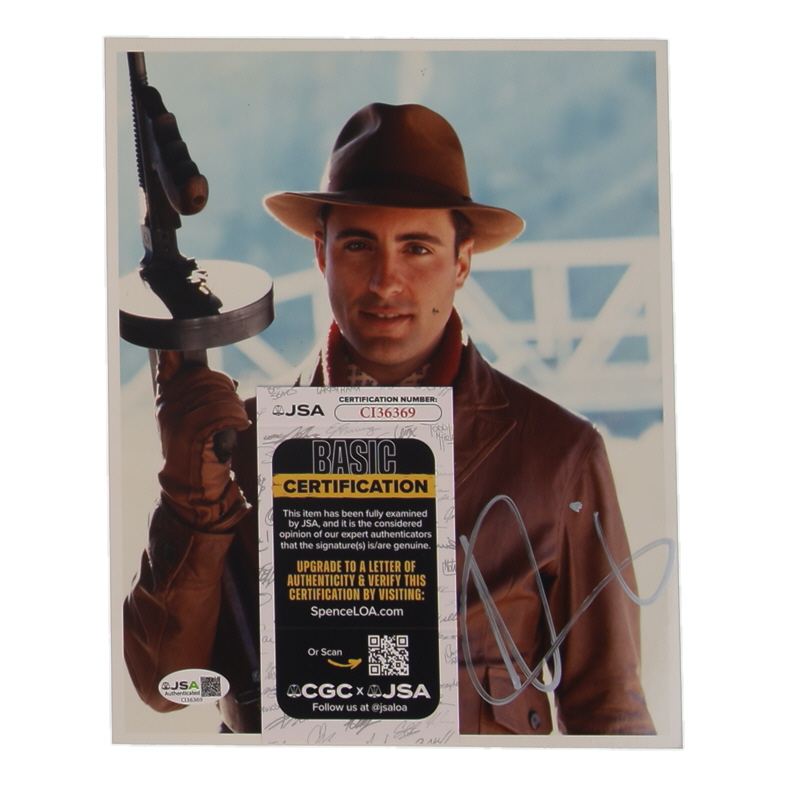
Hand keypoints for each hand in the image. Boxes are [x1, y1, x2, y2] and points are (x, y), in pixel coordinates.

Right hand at [155, 351, 250, 529]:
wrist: (192, 491)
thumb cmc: (199, 454)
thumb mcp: (195, 420)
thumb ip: (200, 396)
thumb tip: (222, 378)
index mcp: (166, 398)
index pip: (171, 360)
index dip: (187, 354)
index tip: (197, 357)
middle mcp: (167, 406)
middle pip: (204, 377)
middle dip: (226, 388)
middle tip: (234, 406)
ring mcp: (176, 419)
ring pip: (214, 393)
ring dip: (234, 404)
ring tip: (238, 418)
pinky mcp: (189, 433)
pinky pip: (219, 412)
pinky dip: (236, 416)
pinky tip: (242, 423)